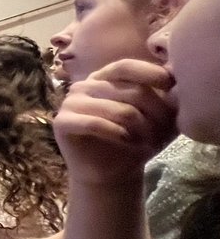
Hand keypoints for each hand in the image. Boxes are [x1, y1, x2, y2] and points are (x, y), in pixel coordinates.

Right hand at [53, 59, 176, 185]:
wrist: (111, 172)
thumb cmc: (134, 140)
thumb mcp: (158, 117)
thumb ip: (167, 97)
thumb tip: (177, 77)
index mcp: (105, 78)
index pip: (127, 67)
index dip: (151, 74)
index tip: (172, 87)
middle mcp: (85, 85)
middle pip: (130, 91)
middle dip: (155, 115)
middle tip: (164, 134)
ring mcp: (71, 102)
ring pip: (117, 109)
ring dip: (140, 129)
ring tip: (148, 143)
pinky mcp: (62, 122)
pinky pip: (95, 123)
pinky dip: (117, 134)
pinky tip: (128, 142)